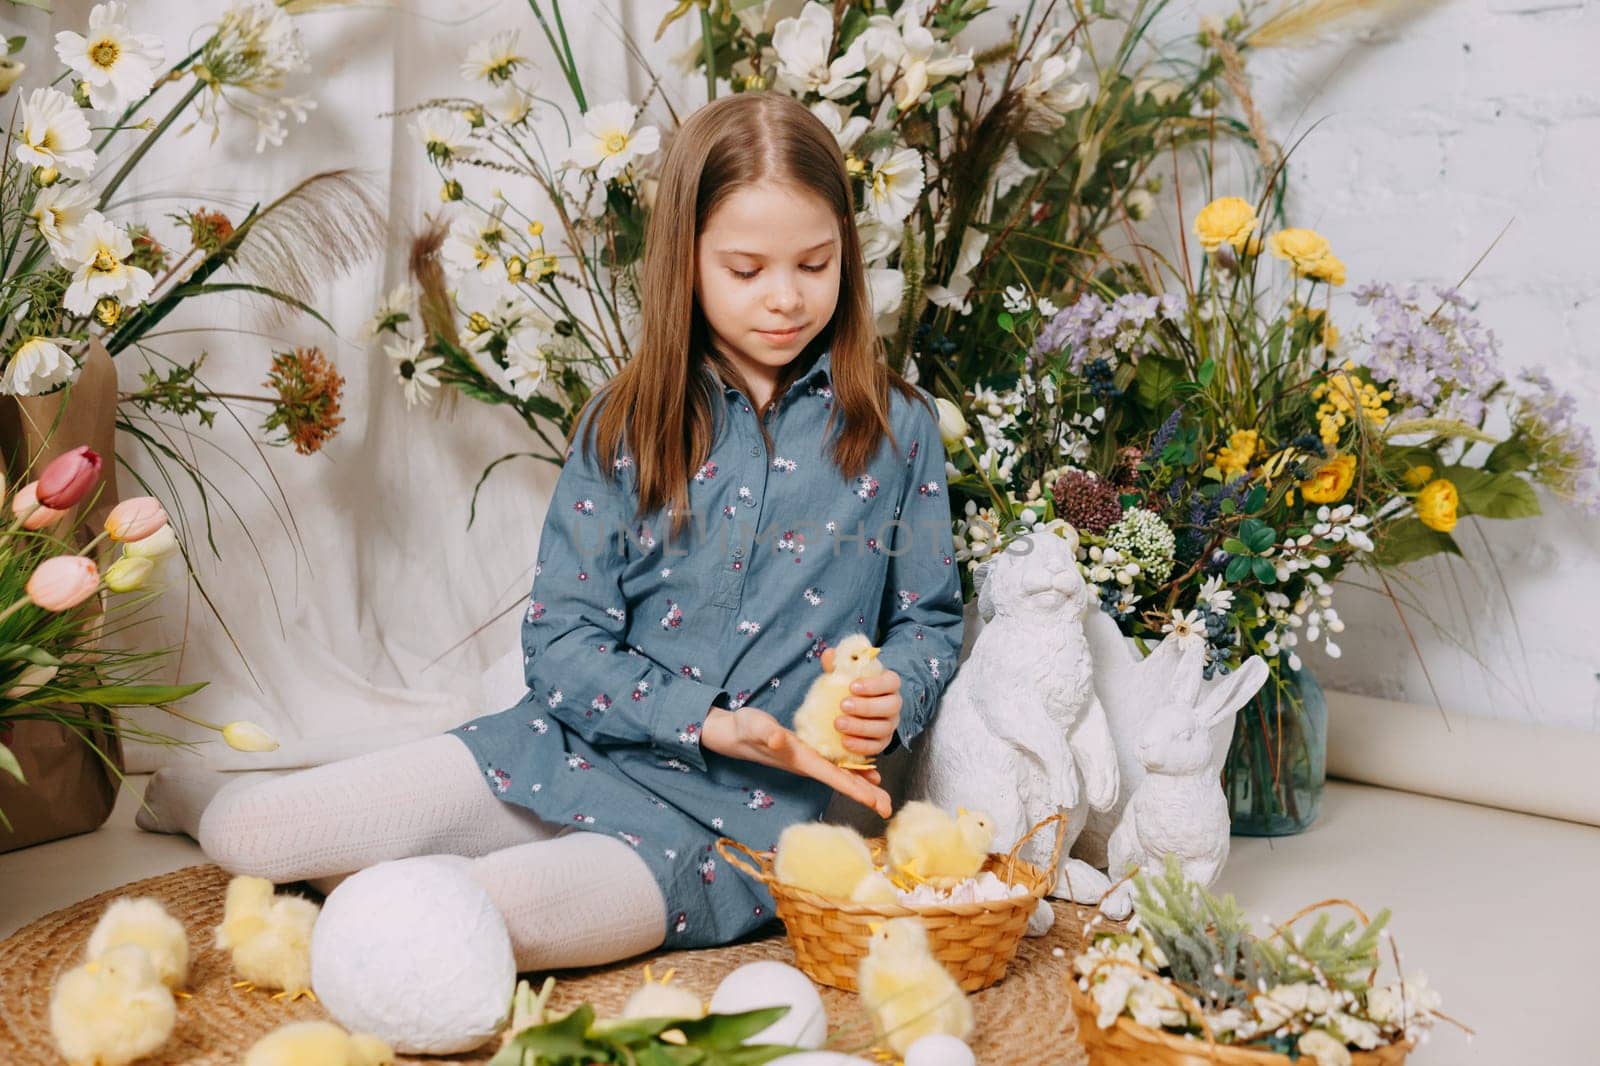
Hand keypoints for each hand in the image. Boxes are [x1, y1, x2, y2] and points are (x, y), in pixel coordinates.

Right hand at [701, 704, 890, 817]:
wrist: (735, 735)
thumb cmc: (745, 729)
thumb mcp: (754, 726)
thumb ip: (766, 733)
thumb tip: (778, 739)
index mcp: (802, 761)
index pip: (834, 778)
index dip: (857, 789)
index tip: (876, 802)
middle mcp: (809, 765)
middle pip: (843, 782)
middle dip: (866, 796)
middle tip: (889, 808)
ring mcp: (809, 761)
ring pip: (842, 776)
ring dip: (863, 786)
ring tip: (884, 797)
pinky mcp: (808, 754)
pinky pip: (836, 766)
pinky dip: (854, 771)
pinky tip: (867, 773)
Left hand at [820, 646, 901, 759]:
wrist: (852, 712)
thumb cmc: (850, 689)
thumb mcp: (843, 675)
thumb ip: (837, 665)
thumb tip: (829, 654)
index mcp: (888, 684)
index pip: (891, 682)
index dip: (874, 684)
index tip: (852, 686)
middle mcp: (893, 705)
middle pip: (890, 706)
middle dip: (866, 707)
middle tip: (842, 705)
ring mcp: (890, 725)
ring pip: (883, 728)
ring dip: (861, 728)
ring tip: (838, 724)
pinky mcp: (882, 742)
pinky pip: (877, 747)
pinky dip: (862, 746)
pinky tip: (845, 742)